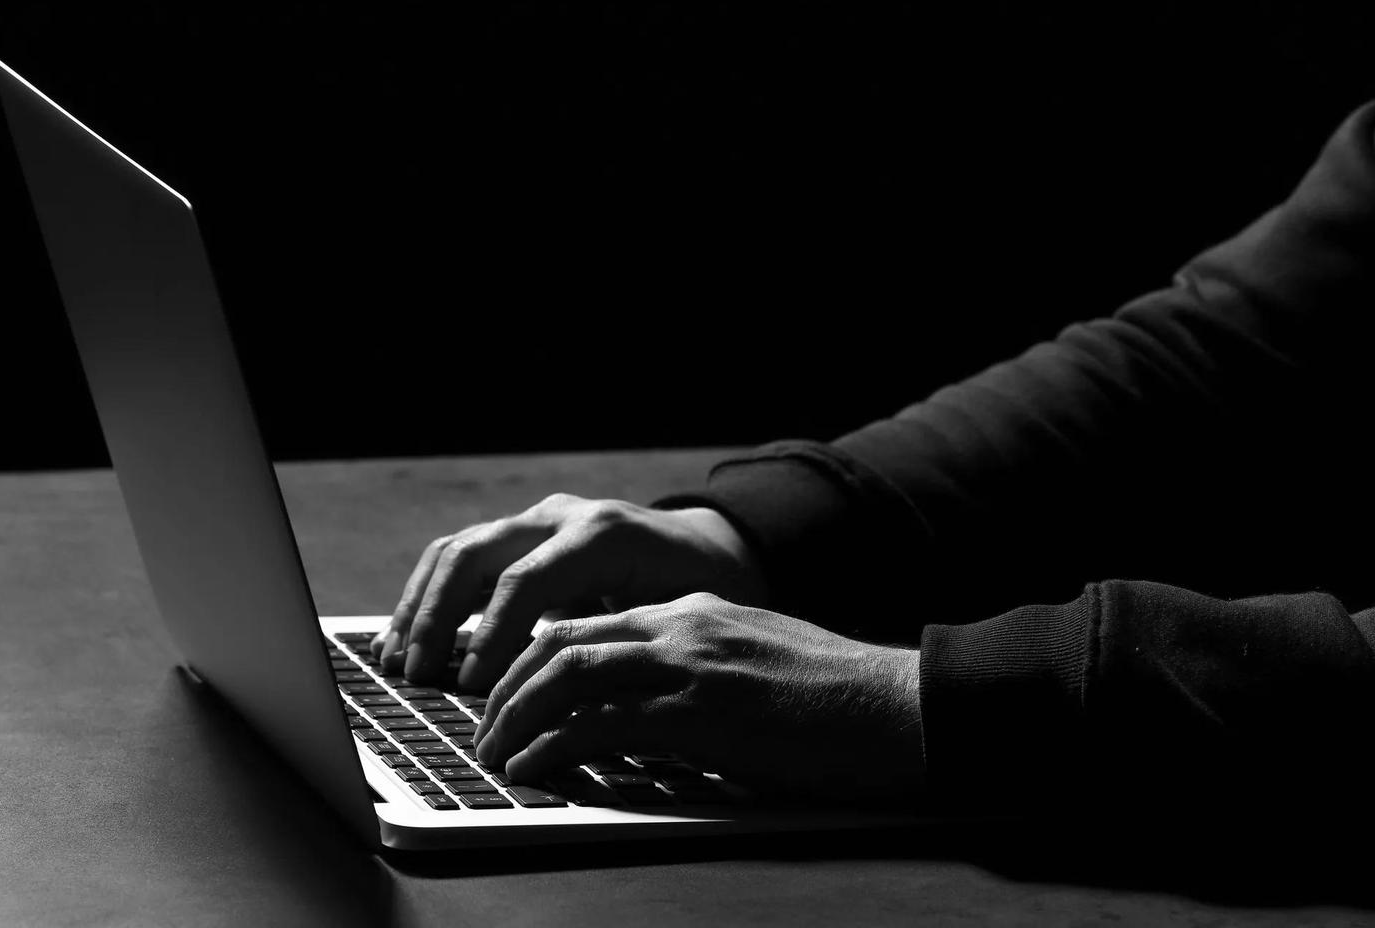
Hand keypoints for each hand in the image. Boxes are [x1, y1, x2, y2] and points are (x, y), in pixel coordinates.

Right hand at [370, 495, 768, 690]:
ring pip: (457, 549)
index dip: (492, 634)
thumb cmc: (701, 594)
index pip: (526, 579)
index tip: (470, 683)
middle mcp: (562, 517)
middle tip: (416, 674)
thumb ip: (623, 648)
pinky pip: (461, 557)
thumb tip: (574, 705)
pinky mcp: (521, 535)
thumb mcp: (678, 621)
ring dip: (419, 605)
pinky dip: (428, 596)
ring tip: (394, 660)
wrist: (711, 549)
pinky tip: (406, 637)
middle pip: (476, 554)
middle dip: (437, 617)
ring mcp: (537, 521)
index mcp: (602, 535)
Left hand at [472, 593, 923, 798]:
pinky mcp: (700, 714)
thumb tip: (650, 701)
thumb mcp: (756, 657)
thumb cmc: (835, 695)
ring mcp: (688, 666)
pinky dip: (554, 747)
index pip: (589, 624)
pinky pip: (601, 725)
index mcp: (693, 611)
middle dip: (507, 685)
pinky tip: (534, 770)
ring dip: (516, 716)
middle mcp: (681, 626)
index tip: (509, 695)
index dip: (535, 660)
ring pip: (567, 674)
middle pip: (561, 640)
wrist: (897, 704)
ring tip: (494, 753)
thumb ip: (699, 664)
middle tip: (484, 728)